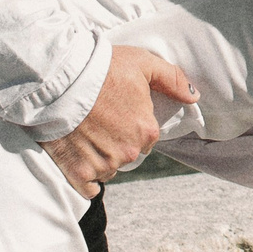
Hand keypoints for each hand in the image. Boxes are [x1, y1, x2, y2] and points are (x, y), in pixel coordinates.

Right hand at [44, 45, 199, 198]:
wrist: (59, 79)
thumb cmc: (102, 69)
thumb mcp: (143, 64)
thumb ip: (173, 80)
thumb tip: (194, 96)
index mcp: (147, 130)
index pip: (147, 136)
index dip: (132, 123)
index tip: (116, 111)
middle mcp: (129, 152)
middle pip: (128, 153)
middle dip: (117, 141)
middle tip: (99, 120)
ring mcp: (104, 165)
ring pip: (109, 169)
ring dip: (100, 157)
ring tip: (85, 134)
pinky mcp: (79, 173)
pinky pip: (90, 188)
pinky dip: (86, 178)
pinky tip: (79, 158)